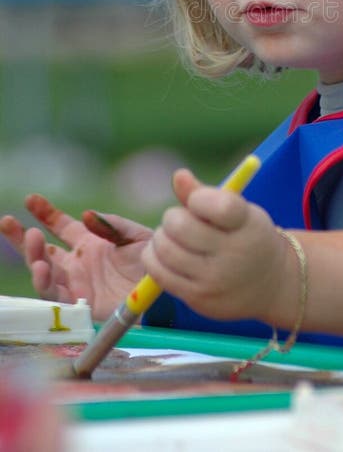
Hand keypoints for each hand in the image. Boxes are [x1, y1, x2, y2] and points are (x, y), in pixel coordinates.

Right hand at [0, 195, 151, 320]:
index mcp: (90, 244)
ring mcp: (77, 285)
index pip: (61, 226)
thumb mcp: (136, 237)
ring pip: (45, 272)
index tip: (30, 199)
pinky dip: (45, 282)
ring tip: (32, 241)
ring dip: (34, 257)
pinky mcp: (80, 305)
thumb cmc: (153, 264)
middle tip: (7, 222)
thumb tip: (86, 214)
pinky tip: (41, 269)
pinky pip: (56, 296)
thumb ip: (111, 225)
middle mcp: (78, 264)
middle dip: (22, 237)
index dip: (45, 213)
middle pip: (42, 250)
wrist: (164, 294)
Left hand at [142, 169, 287, 323]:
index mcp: (248, 224)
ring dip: (162, 237)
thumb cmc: (249, 237)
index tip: (199, 201)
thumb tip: (178, 175)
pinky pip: (159, 272)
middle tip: (180, 220)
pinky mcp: (197, 298)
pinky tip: (166, 254)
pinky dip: (154, 257)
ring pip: (165, 248)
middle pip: (180, 226)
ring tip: (173, 238)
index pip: (218, 206)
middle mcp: (234, 254)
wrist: (270, 285)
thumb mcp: (240, 212)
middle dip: (173, 217)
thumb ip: (207, 194)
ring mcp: (215, 279)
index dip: (198, 198)